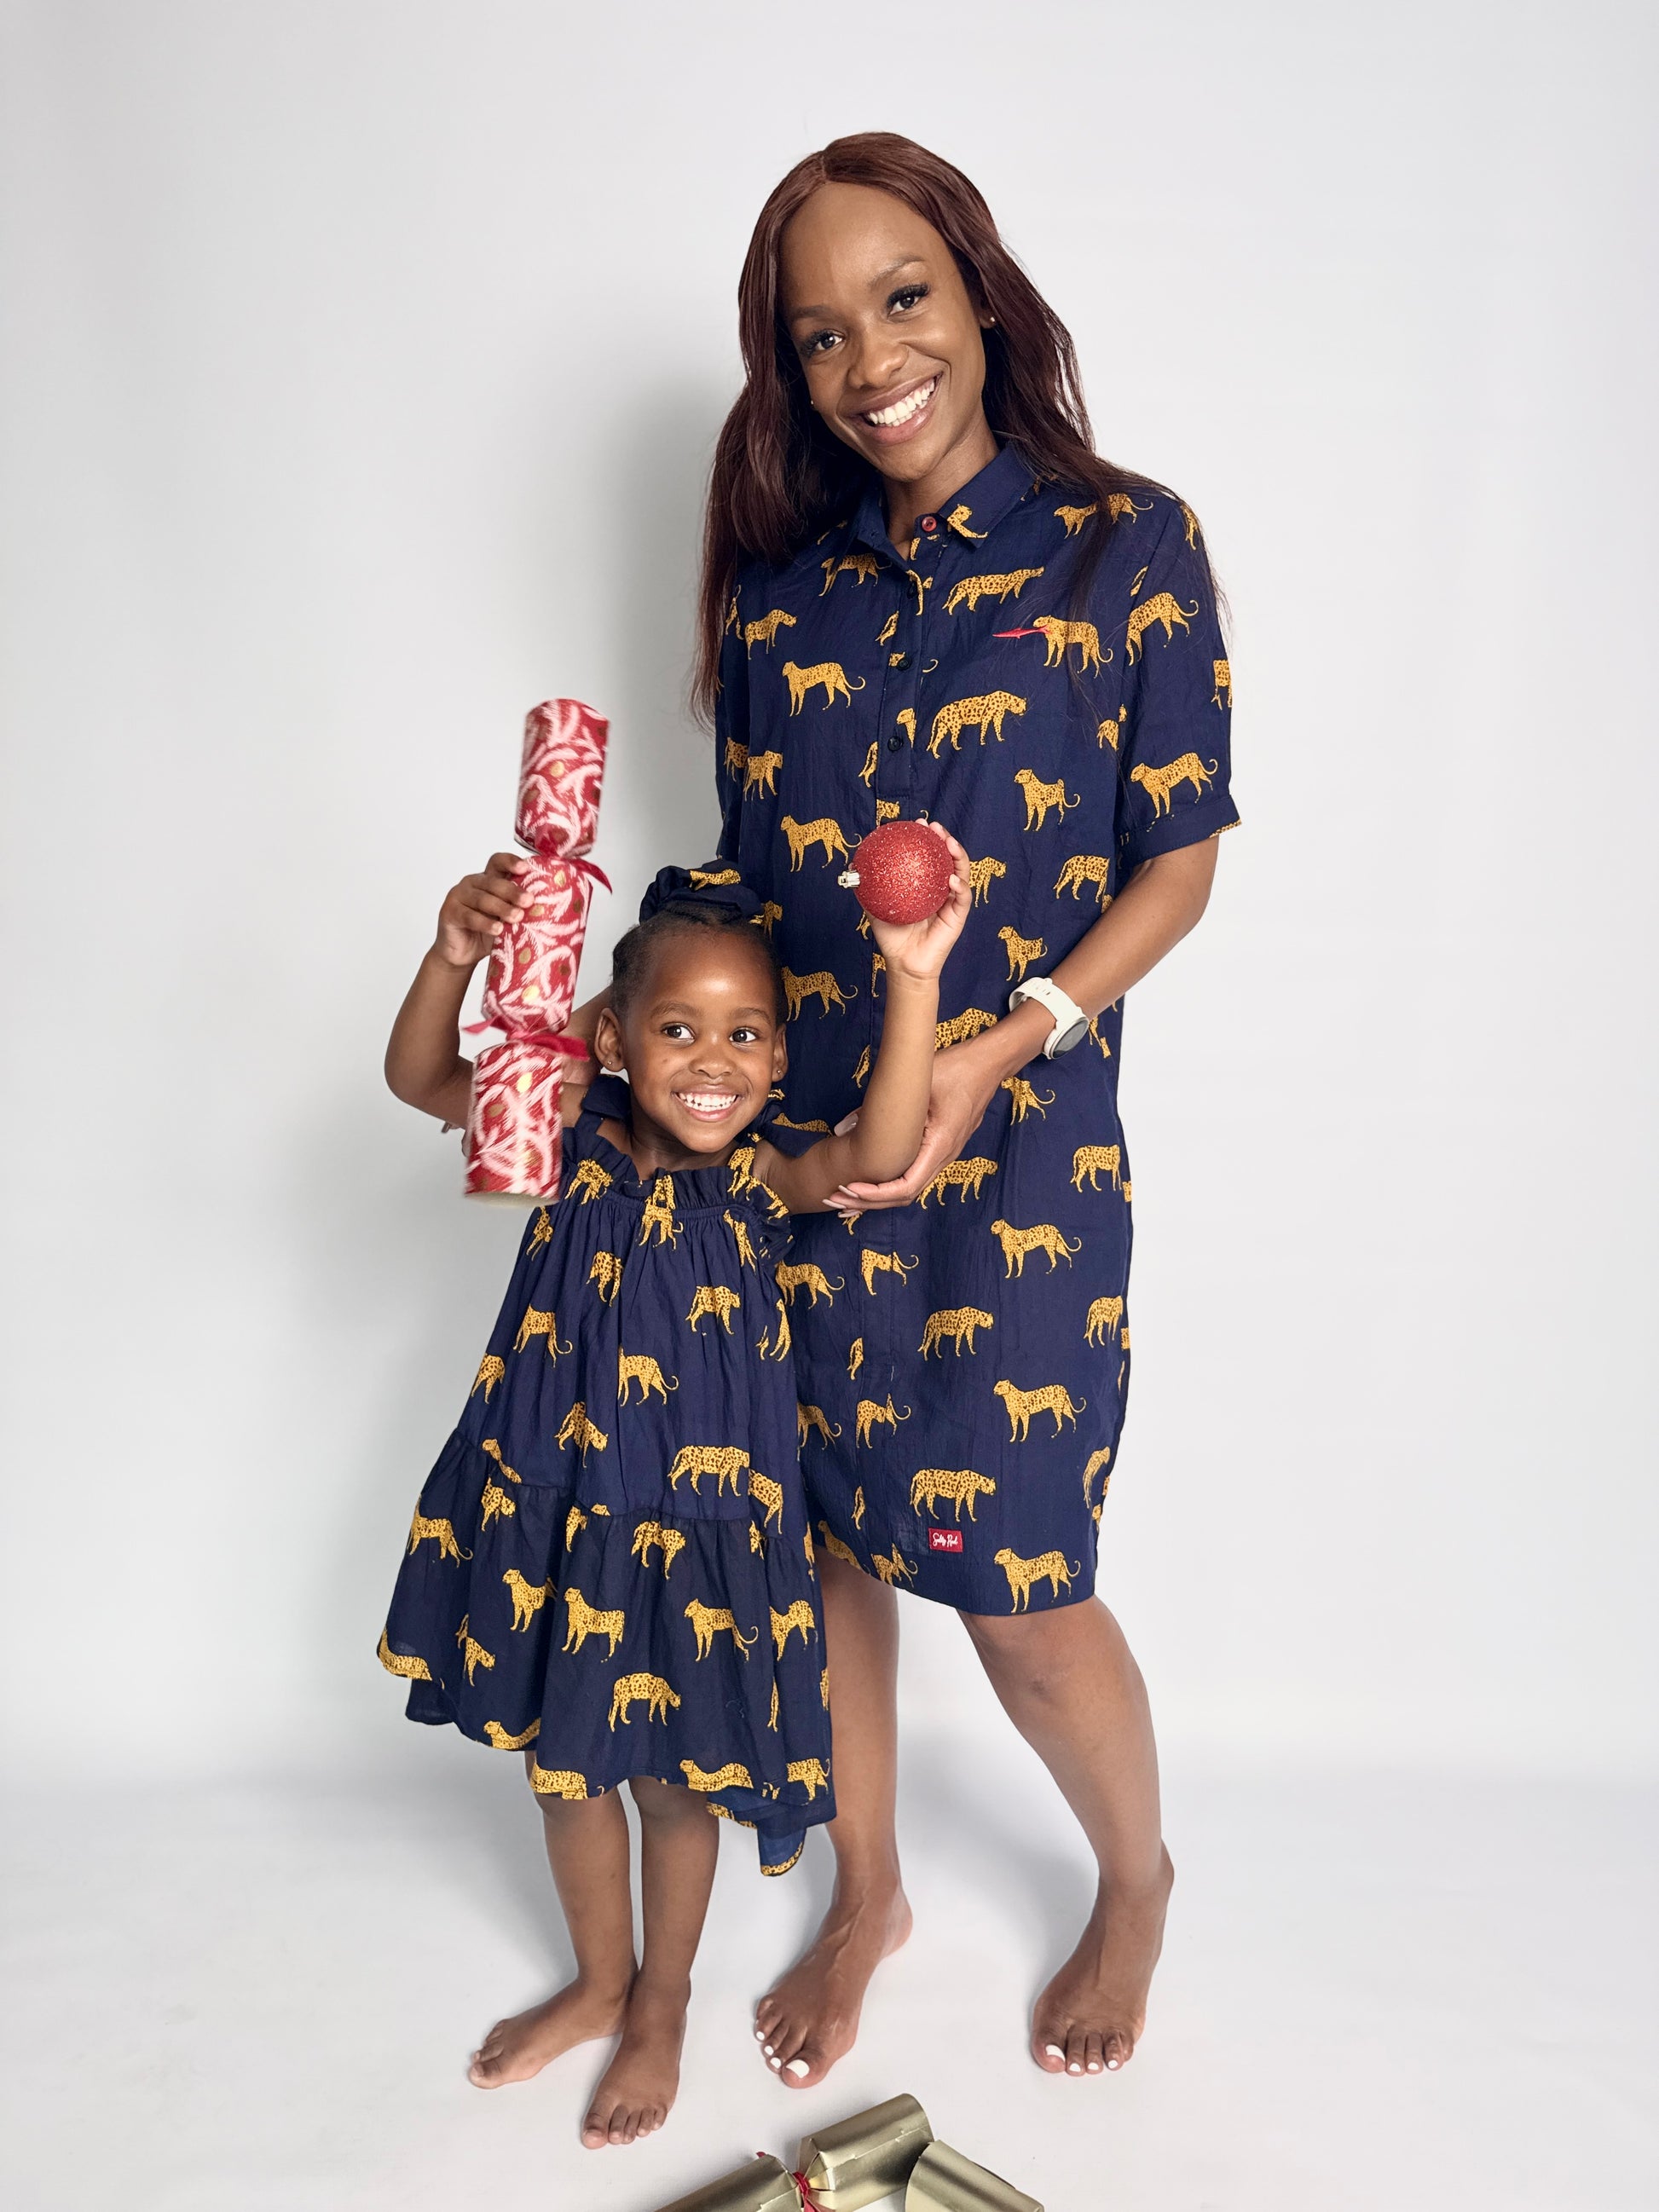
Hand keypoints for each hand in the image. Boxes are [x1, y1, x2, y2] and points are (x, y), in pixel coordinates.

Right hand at [434, 853, 529, 968]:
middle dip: (512, 891)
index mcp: (488, 880)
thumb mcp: (506, 919)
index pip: (498, 862)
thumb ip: (518, 910)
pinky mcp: (448, 912)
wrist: (463, 955)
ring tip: (516, 917)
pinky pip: (469, 916)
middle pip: (493, 881)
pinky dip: (484, 923)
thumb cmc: (488, 934)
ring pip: (482, 898)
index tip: (525, 868)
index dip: (510, 862)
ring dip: (501, 908)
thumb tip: (547, 908)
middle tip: (528, 901)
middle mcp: (472, 883)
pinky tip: (497, 929)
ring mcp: (458, 896)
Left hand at [829, 1032, 1002, 1210]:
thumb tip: (844, 1126)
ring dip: (877, 1197)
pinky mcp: (939, 1147)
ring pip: (909, 1188)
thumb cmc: (957, 1068)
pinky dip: (889, 1184)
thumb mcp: (916, 1081)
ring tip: (846, 1198)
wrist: (989, 1063)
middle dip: (868, 1202)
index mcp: (940, 1144)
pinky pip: (914, 1174)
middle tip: (835, 1200)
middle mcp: (944, 1156)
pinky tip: (871, 1183)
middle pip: (905, 1195)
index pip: (906, 1186)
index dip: (876, 1194)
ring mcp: (944, 1154)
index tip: (849, 1189)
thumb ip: (881, 1105)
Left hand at [866, 823, 971, 983]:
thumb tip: (853, 865)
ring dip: (958, 856)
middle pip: (948, 858)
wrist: (903, 963)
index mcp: (925, 885)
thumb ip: (868, 888)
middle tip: (935, 828)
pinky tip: (952, 879)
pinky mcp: (958, 916)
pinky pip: (962, 898)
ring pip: (961, 872)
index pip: (930, 856)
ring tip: (949, 844)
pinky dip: (960, 886)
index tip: (920, 824)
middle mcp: (940, 889)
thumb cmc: (892, 937)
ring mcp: (951, 901)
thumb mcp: (876, 908)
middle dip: (944, 839)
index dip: (928, 839)